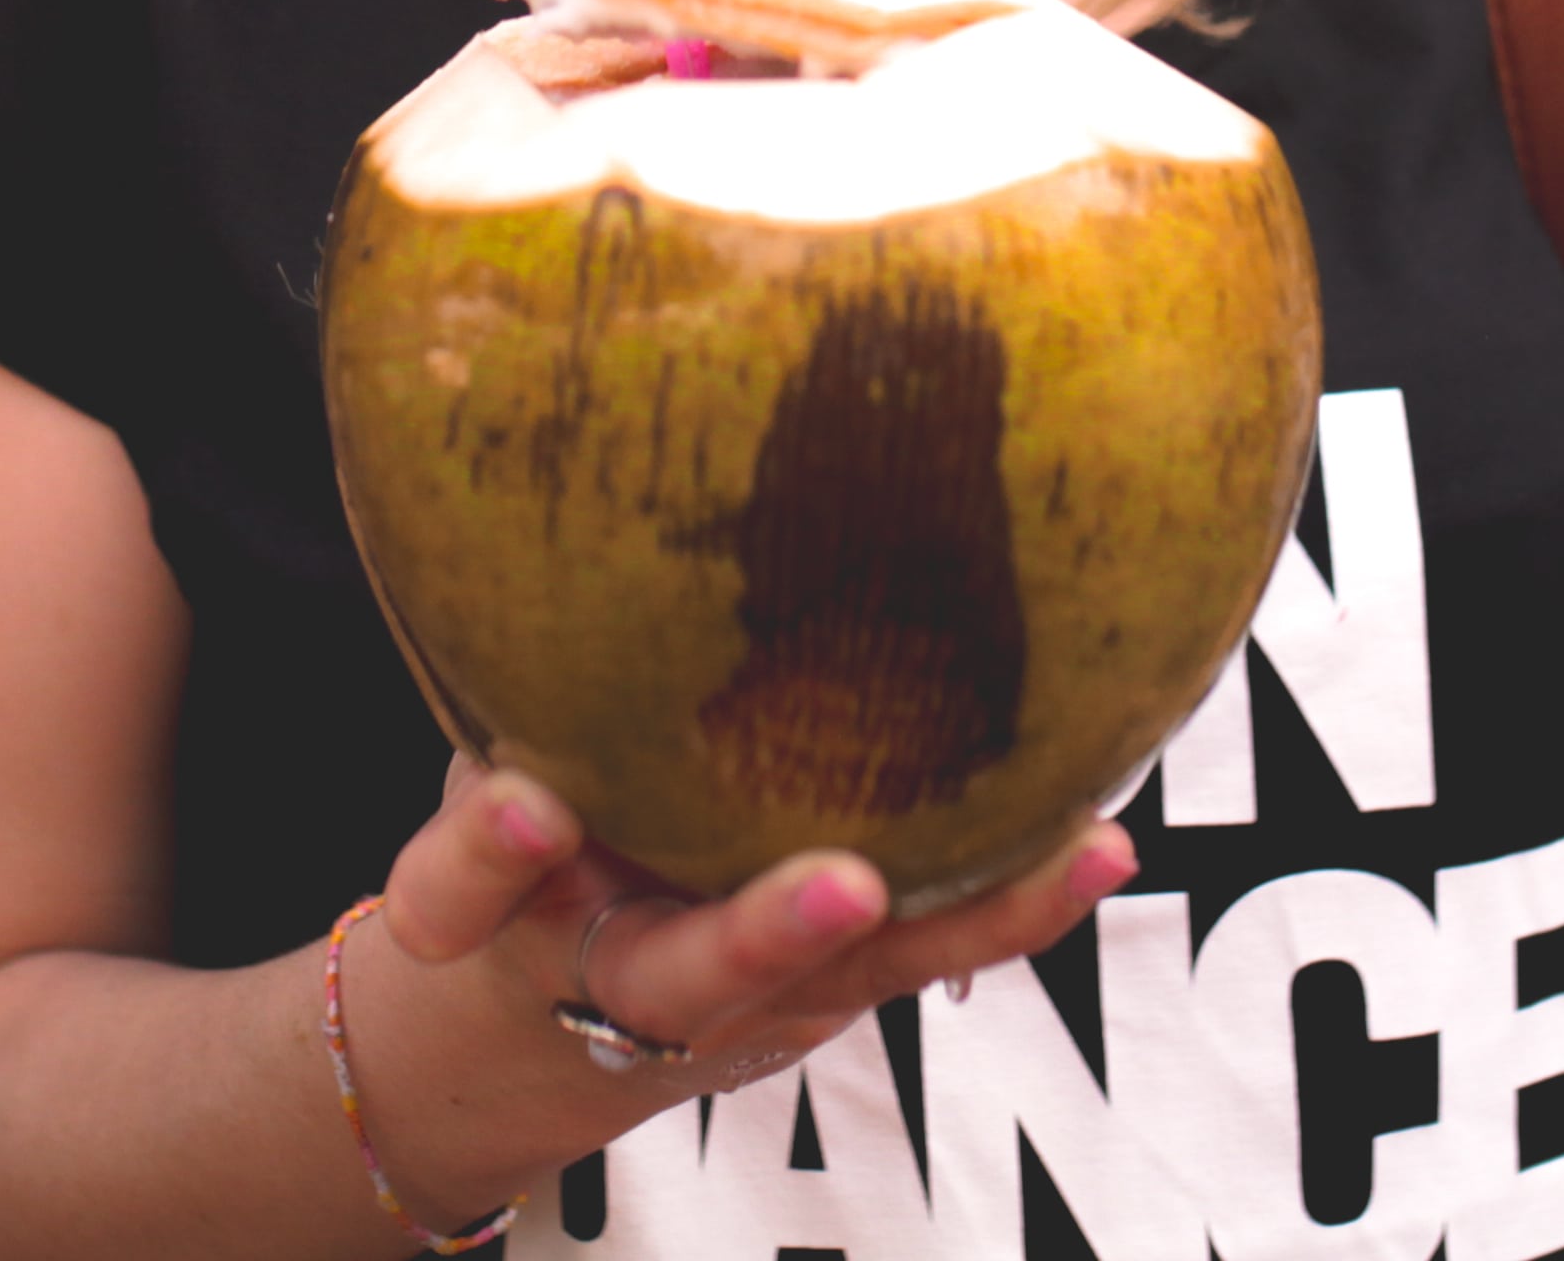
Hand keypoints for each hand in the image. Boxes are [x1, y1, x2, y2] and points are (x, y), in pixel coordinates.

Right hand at [340, 759, 1138, 1214]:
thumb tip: (544, 530)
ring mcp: (743, 1002)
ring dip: (964, 918)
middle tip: (842, 888)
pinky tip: (1099, 842)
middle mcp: (627, 982)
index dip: (494, 849)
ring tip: (1071, 855)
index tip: (526, 801)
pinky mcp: (831, 991)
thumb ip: (498, 717)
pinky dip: (1011, 900)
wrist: (527, 1033)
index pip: (465, 893)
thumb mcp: (464, 797)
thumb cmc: (507, 864)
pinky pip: (926, 947)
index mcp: (497, 925)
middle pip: (690, 975)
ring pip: (852, 977)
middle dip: (764, 934)